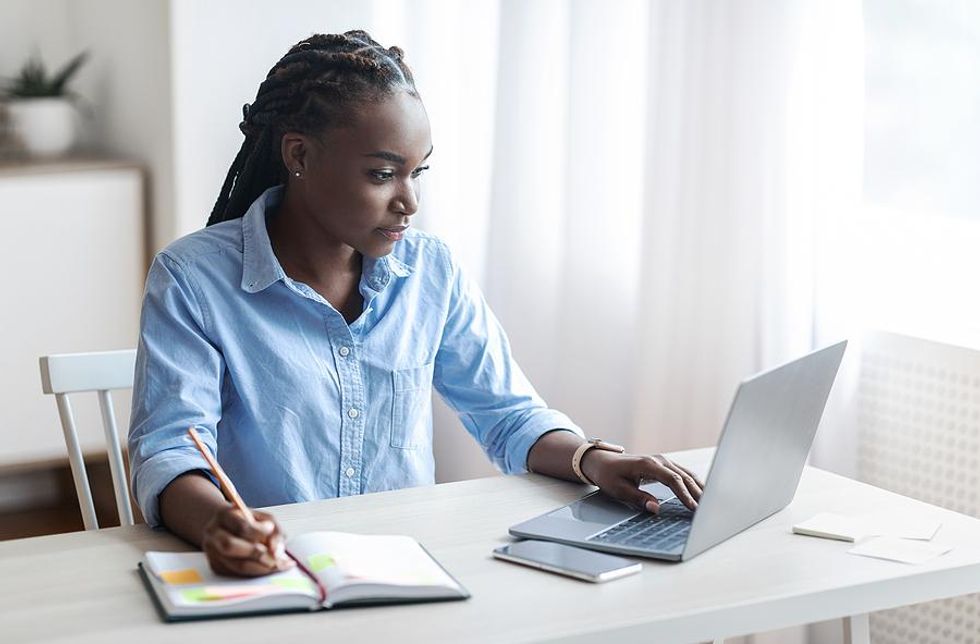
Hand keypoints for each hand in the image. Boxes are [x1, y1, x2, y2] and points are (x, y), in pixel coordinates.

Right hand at [201, 507, 294, 576]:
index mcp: (224, 515)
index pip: (240, 526)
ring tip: (277, 565)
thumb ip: (274, 529)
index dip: (258, 532)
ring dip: (260, 567)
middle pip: (231, 546)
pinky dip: (255, 572)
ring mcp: (212, 552)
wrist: (225, 526)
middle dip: (257, 554)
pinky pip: (237, 573)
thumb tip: (277, 550)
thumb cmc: (247, 520)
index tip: (271, 532)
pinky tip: (267, 568)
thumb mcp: (262, 517)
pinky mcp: (216, 566)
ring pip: (236, 565)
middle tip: (277, 558)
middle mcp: (213, 534)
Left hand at [580, 449, 703, 513]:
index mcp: (648, 464)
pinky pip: (683, 473)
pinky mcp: (663, 464)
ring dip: (699, 488)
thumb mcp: (619, 490)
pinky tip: (702, 493)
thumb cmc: (608, 474)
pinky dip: (694, 483)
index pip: (673, 480)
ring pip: (686, 474)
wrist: (601, 461)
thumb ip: (639, 499)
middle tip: (708, 510)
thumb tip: (656, 509)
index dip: (684, 495)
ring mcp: (662, 461)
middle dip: (697, 493)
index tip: (693, 508)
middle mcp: (658, 460)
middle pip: (684, 477)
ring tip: (711, 503)